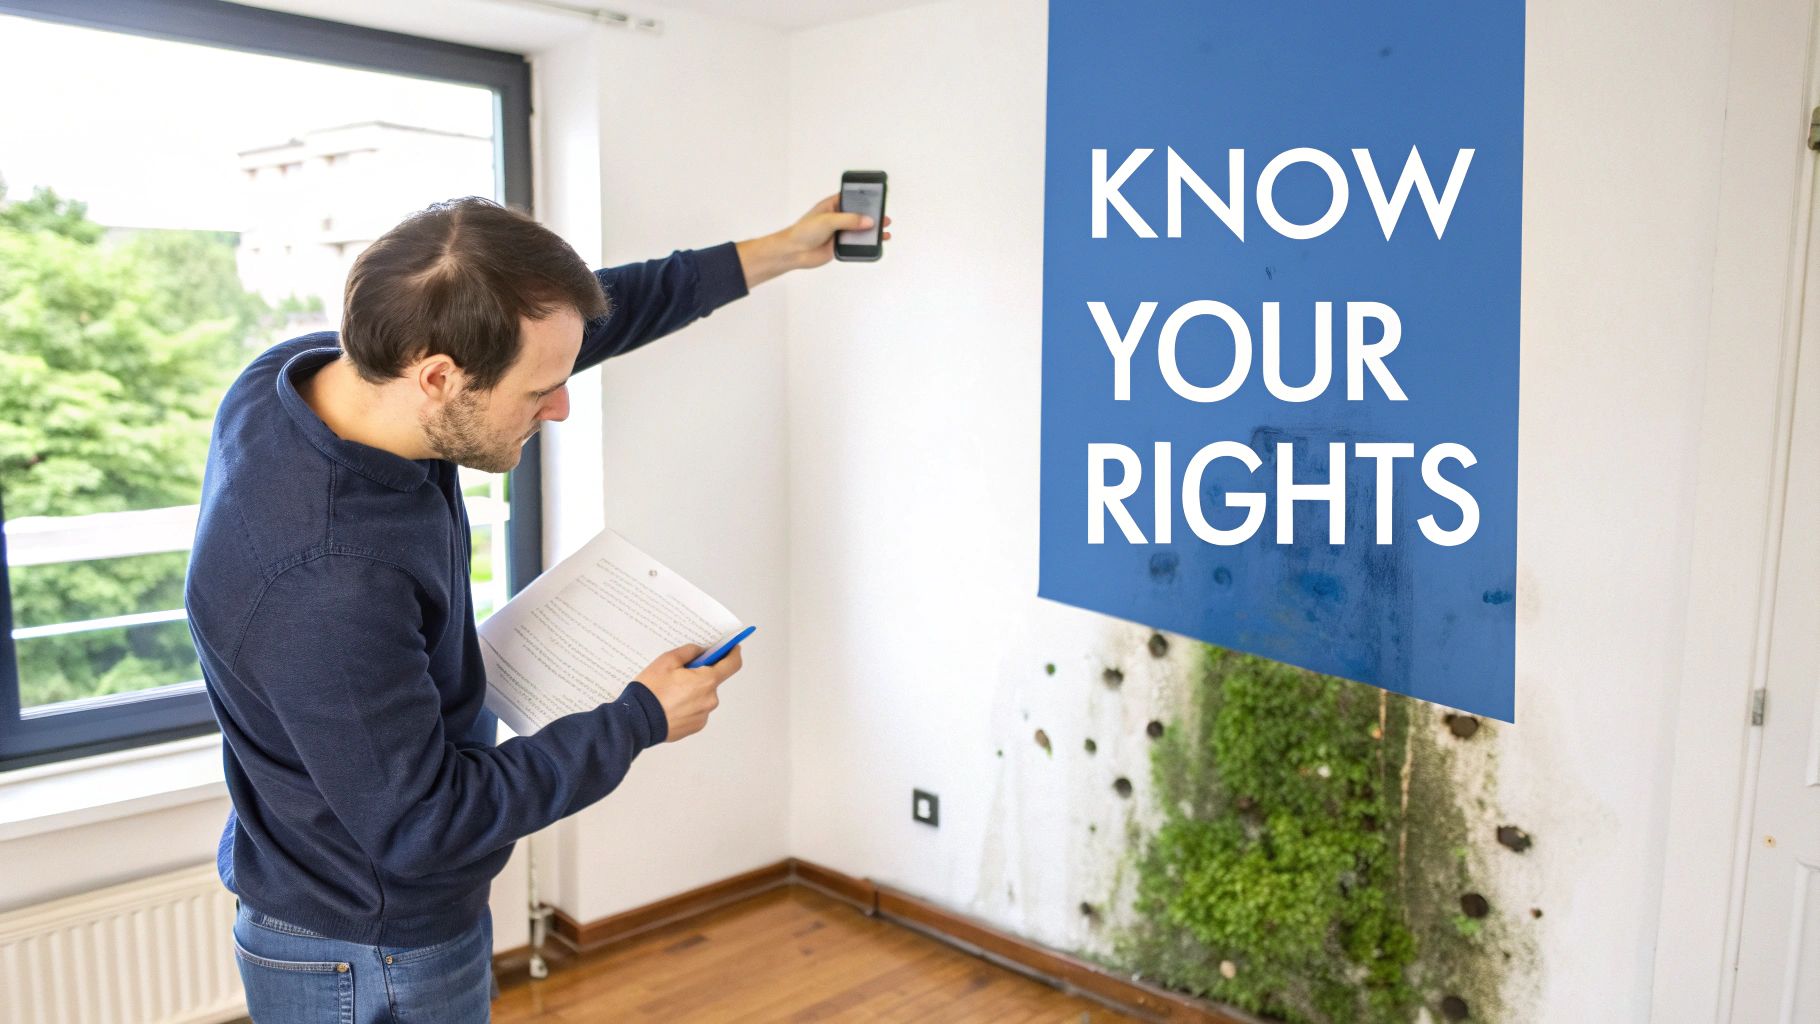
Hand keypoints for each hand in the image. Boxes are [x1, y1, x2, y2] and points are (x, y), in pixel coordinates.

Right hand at [634, 642, 742, 741]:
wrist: (637, 721)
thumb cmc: (651, 691)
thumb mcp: (666, 661)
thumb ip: (688, 652)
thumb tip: (700, 651)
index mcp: (707, 681)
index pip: (732, 664)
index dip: (733, 653)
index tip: (733, 647)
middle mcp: (710, 699)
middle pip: (712, 681)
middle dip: (700, 675)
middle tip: (680, 673)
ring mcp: (703, 715)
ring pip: (703, 696)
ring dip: (692, 691)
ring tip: (670, 692)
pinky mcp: (695, 726)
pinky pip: (696, 710)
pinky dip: (687, 706)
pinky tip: (670, 705)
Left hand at [736, 194, 893, 287]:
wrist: (795, 252)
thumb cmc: (804, 231)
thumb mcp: (828, 220)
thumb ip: (850, 220)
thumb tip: (868, 221)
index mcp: (833, 205)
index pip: (852, 198)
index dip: (864, 197)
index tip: (877, 197)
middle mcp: (838, 217)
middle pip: (859, 215)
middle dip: (872, 216)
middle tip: (884, 217)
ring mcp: (840, 231)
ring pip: (860, 230)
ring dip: (872, 231)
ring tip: (885, 231)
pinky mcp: (840, 245)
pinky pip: (856, 243)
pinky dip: (866, 243)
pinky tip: (875, 243)